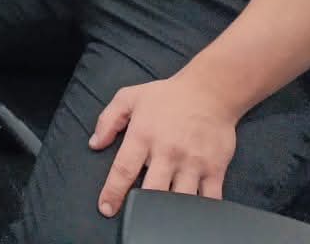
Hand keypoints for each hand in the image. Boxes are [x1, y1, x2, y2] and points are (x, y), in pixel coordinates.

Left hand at [91, 74, 241, 217]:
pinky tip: (192, 214)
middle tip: (135, 215)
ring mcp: (193, 162)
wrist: (210, 92)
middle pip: (152, 190)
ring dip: (170, 211)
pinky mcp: (215, 169)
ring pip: (180, 199)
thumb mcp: (129, 98)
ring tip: (161, 216)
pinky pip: (210, 199)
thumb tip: (94, 144)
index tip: (106, 209)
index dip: (113, 192)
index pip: (123, 170)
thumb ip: (108, 120)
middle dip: (142, 207)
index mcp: (143, 135)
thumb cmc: (166, 96)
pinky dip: (201, 211)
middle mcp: (167, 152)